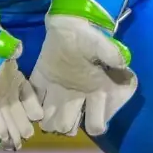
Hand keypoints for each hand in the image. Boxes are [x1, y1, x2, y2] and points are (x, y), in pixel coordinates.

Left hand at [30, 0, 137, 136]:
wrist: (70, 25)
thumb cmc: (89, 37)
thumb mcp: (102, 45)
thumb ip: (111, 55)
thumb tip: (121, 63)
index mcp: (95, 92)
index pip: (96, 123)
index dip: (92, 125)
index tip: (85, 117)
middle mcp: (77, 97)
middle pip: (66, 126)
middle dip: (62, 125)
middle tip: (57, 115)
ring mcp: (57, 92)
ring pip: (49, 120)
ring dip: (47, 119)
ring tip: (45, 111)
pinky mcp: (40, 82)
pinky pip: (32, 100)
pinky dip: (31, 104)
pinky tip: (33, 97)